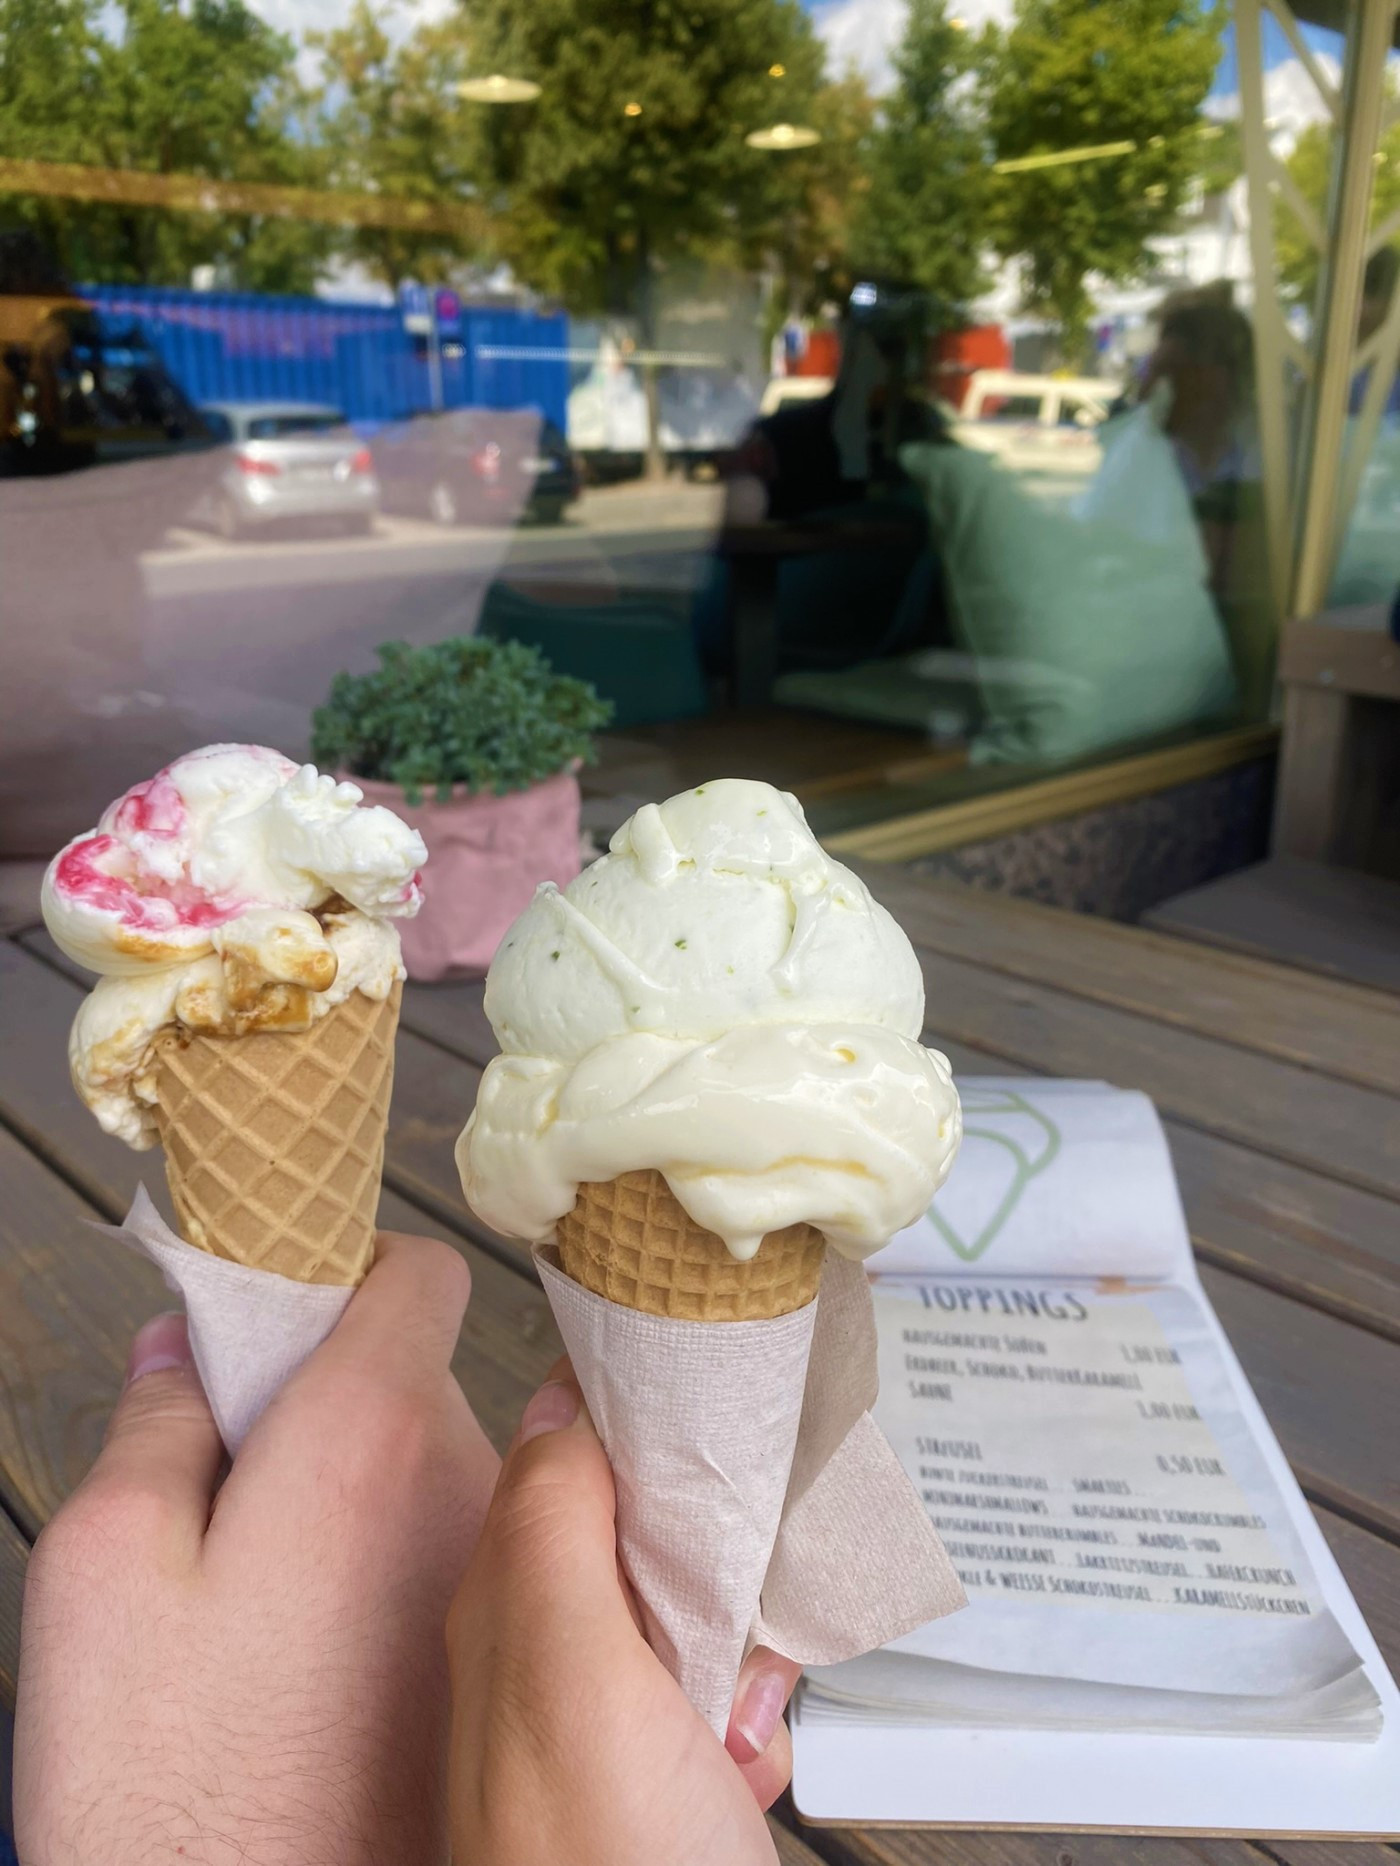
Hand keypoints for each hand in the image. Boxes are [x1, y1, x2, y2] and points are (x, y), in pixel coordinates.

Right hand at [15, 1233, 498, 1865]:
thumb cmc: (163, 1789)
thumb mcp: (101, 1573)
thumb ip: (153, 1426)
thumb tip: (185, 1345)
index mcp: (368, 1438)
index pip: (417, 1273)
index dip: (348, 1272)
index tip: (288, 1310)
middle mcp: (463, 1493)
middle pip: (417, 1380)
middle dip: (338, 1398)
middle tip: (246, 1479)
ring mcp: (495, 1585)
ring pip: (435, 1478)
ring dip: (366, 1495)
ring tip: (277, 1594)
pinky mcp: (502, 1670)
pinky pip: (456, 1567)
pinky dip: (398, 1572)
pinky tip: (325, 1656)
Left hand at [446, 1364, 801, 1865]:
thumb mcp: (571, 1679)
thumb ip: (553, 1530)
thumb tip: (558, 1394)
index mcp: (503, 1607)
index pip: (560, 1450)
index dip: (633, 1413)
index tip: (703, 1392)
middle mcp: (541, 1657)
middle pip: (638, 1528)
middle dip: (708, 1542)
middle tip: (735, 1583)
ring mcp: (602, 1725)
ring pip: (689, 1609)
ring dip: (740, 1633)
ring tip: (738, 1699)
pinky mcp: (656, 1781)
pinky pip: (718, 1697)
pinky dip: (750, 1713)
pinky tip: (746, 1757)